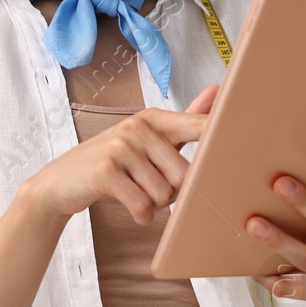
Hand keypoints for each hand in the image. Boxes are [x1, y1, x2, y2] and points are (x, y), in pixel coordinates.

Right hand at [23, 84, 219, 224]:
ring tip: (136, 195)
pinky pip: (143, 205)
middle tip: (152, 190)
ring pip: (165, 194)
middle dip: (174, 194)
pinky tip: (131, 209)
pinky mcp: (107, 170)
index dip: (222, 139)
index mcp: (153, 119)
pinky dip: (140, 216)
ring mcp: (121, 147)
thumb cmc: (111, 163)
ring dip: (155, 206)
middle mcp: (138, 127)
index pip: (200, 127)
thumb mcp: (145, 140)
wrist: (60, 184)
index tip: (245, 145)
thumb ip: (183, 121)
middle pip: (186, 174)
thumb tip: (217, 91)